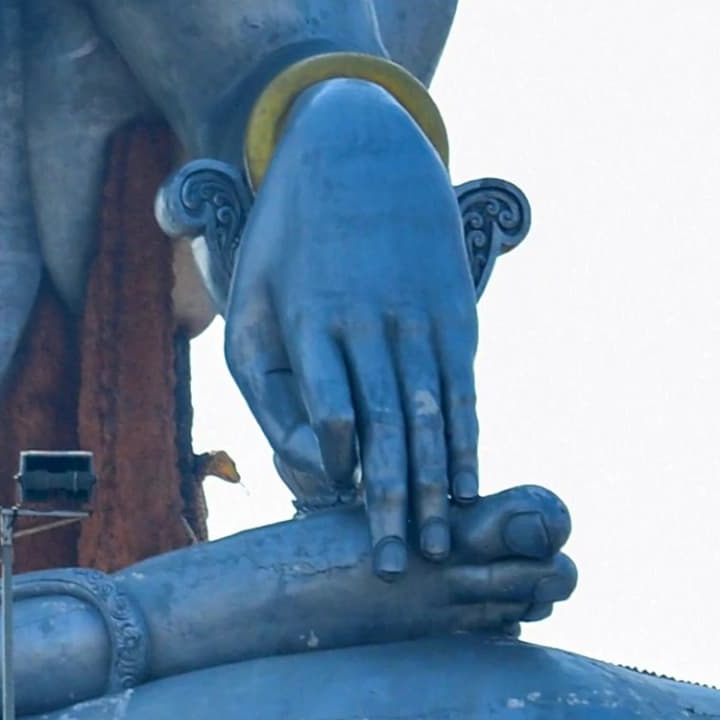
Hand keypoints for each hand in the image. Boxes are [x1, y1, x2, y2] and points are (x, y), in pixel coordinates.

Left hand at [223, 75, 480, 564]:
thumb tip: (311, 462)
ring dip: (433, 489)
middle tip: (388, 568)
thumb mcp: (251, 300)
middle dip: (386, 503)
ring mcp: (415, 318)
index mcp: (305, 317)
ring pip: (428, 418)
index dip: (333, 468)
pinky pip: (463, 393)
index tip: (334, 518)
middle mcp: (364, 321)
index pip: (324, 411)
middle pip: (381, 429)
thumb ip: (266, 383)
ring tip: (434, 548)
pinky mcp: (454, 314)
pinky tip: (468, 491)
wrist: (356, 151)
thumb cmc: (289, 245)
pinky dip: (465, 444)